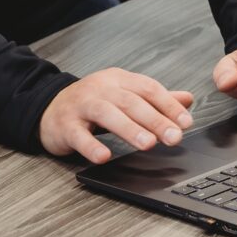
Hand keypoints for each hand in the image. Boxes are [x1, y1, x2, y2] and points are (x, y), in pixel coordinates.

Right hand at [37, 68, 195, 164]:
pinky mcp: (65, 125)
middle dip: (154, 120)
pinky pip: (79, 135)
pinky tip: (104, 156)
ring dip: (129, 129)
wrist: (49, 108)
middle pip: (130, 102)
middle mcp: (100, 89)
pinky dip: (91, 146)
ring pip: (106, 114)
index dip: (168, 105)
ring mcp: (81, 106)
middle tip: (173, 137)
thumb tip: (187, 99)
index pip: (147, 88)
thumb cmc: (91, 103)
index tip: (185, 122)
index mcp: (117, 80)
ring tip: (148, 144)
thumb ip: (154, 98)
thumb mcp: (123, 95)